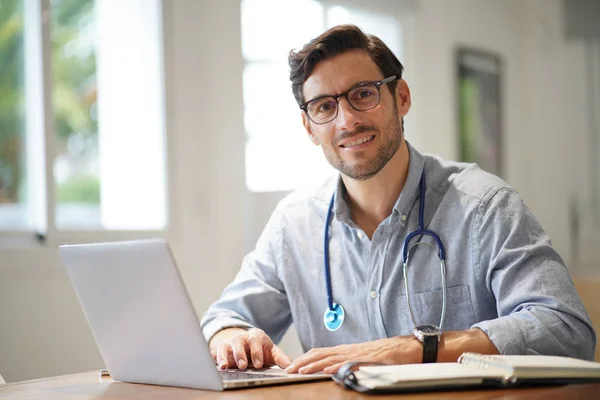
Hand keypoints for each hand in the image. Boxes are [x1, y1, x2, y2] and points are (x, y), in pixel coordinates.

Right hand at [210, 328, 291, 369]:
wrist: (248, 345)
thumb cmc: (261, 349)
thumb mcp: (271, 352)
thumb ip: (280, 358)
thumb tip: (289, 366)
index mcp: (256, 336)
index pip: (256, 339)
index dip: (257, 351)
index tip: (258, 364)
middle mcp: (242, 337)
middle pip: (239, 342)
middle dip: (241, 354)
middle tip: (243, 365)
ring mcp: (231, 342)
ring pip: (226, 345)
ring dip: (225, 356)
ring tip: (225, 366)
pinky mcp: (222, 349)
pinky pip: (217, 351)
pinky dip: (216, 357)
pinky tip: (217, 365)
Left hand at [285, 336, 420, 373]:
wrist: (408, 347)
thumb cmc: (388, 354)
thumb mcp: (363, 358)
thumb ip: (349, 362)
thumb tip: (333, 370)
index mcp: (346, 350)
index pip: (320, 352)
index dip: (305, 358)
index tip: (292, 366)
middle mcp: (349, 350)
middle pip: (321, 354)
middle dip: (303, 362)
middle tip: (289, 370)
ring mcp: (358, 354)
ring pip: (331, 358)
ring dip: (314, 365)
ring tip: (301, 370)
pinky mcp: (369, 360)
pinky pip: (350, 363)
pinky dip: (338, 366)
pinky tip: (328, 370)